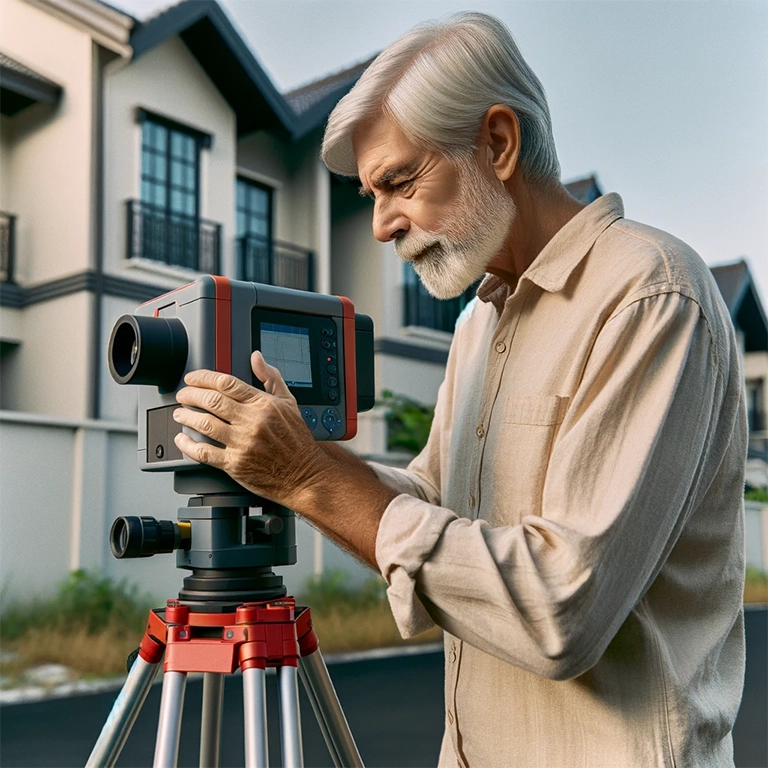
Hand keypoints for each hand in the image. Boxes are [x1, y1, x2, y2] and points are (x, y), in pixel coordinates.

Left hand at [172, 351, 330, 507]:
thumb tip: (256, 358)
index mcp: (264, 404)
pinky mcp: (235, 465)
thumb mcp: (289, 402)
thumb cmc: (296, 440)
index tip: (193, 378)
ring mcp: (242, 444)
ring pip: (204, 424)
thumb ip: (271, 378)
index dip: (204, 377)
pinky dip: (188, 445)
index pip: (227, 383)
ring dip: (186, 416)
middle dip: (190, 395)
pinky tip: (183, 439)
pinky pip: (204, 453)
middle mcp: (252, 422)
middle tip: (183, 395)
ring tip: (180, 413)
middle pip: (212, 401)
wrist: (304, 474)